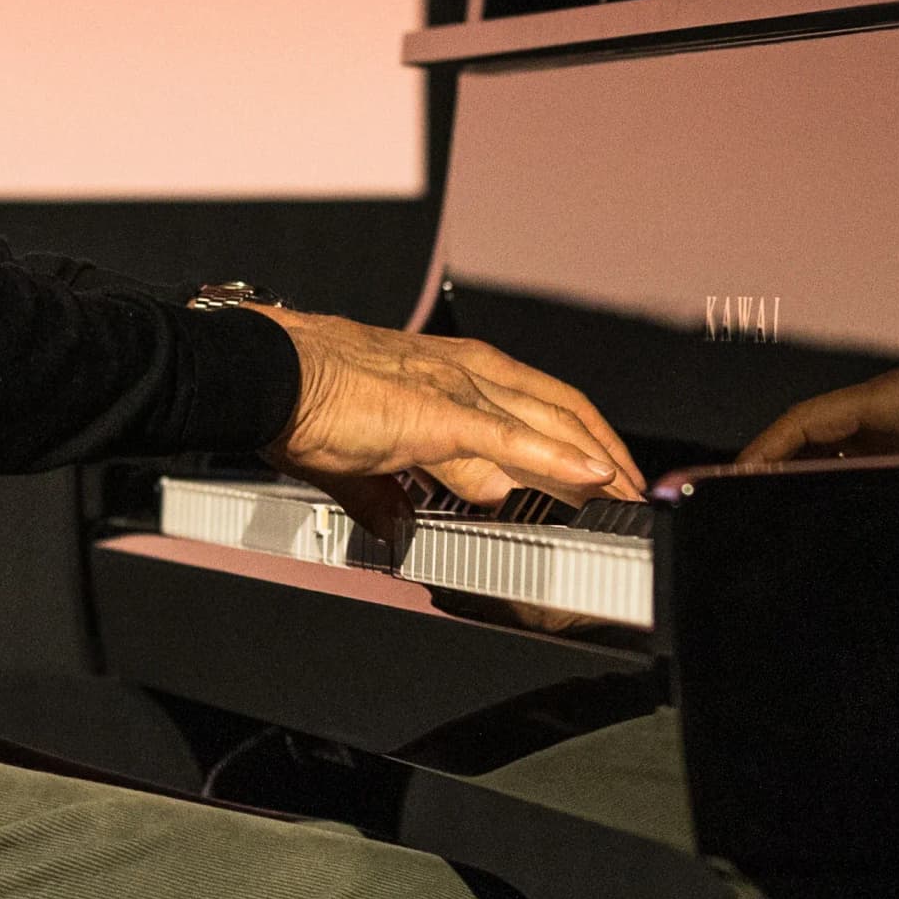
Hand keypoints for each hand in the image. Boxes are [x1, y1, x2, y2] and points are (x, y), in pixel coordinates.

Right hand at [254, 308, 641, 541]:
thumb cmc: (301, 400)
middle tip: (631, 489)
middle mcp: (464, 370)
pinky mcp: (439, 414)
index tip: (598, 474)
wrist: (267, 376)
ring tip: (627, 492)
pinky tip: (590, 478)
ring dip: (594, 461)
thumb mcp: (359, 456)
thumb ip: (386, 496)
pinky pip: (512, 439)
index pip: (534, 402)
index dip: (574, 437)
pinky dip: (557, 460)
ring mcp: (455, 388)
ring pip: (547, 423)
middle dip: (601, 451)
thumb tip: (400, 527)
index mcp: (449, 371)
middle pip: (558, 410)